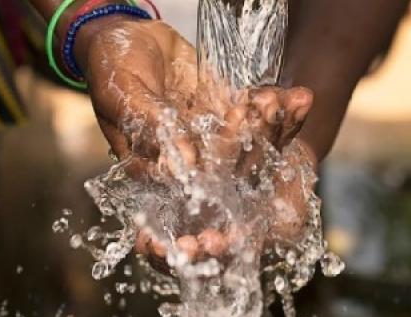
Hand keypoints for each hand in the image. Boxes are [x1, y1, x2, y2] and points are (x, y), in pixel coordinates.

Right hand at [78, 17, 314, 270]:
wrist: (125, 34)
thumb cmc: (111, 66)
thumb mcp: (122, 93)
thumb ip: (149, 126)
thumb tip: (181, 164)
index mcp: (154, 168)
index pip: (190, 187)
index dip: (218, 183)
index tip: (243, 150)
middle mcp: (186, 162)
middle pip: (228, 165)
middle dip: (254, 140)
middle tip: (270, 113)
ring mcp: (209, 139)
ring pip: (247, 142)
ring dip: (273, 125)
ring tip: (293, 101)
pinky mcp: (225, 115)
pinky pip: (254, 116)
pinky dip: (277, 107)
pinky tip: (300, 96)